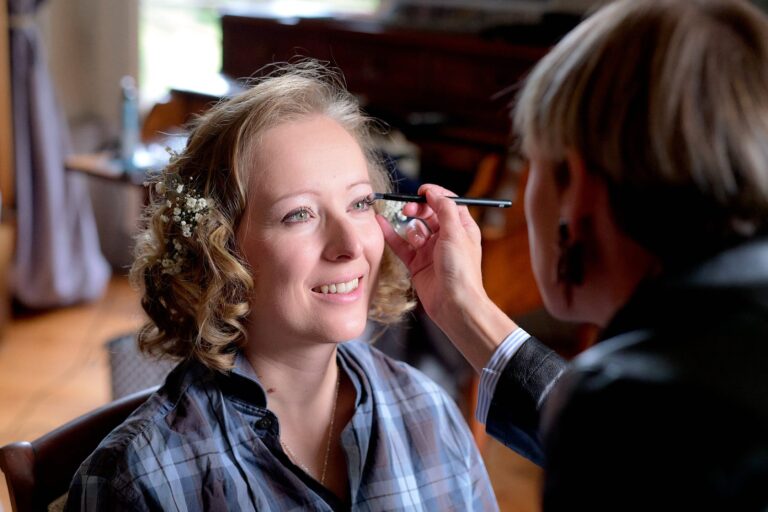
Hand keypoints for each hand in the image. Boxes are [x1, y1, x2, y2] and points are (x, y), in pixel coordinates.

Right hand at [377, 184, 484, 321]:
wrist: (454, 304)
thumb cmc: (461, 272)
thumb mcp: (456, 233)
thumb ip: (445, 210)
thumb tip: (435, 193)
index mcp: (462, 228)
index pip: (448, 203)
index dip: (435, 194)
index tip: (421, 191)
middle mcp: (446, 238)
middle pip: (429, 214)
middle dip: (418, 208)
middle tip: (408, 208)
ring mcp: (430, 251)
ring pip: (414, 228)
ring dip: (406, 222)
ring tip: (399, 217)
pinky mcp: (417, 263)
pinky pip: (402, 245)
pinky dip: (392, 234)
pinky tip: (382, 224)